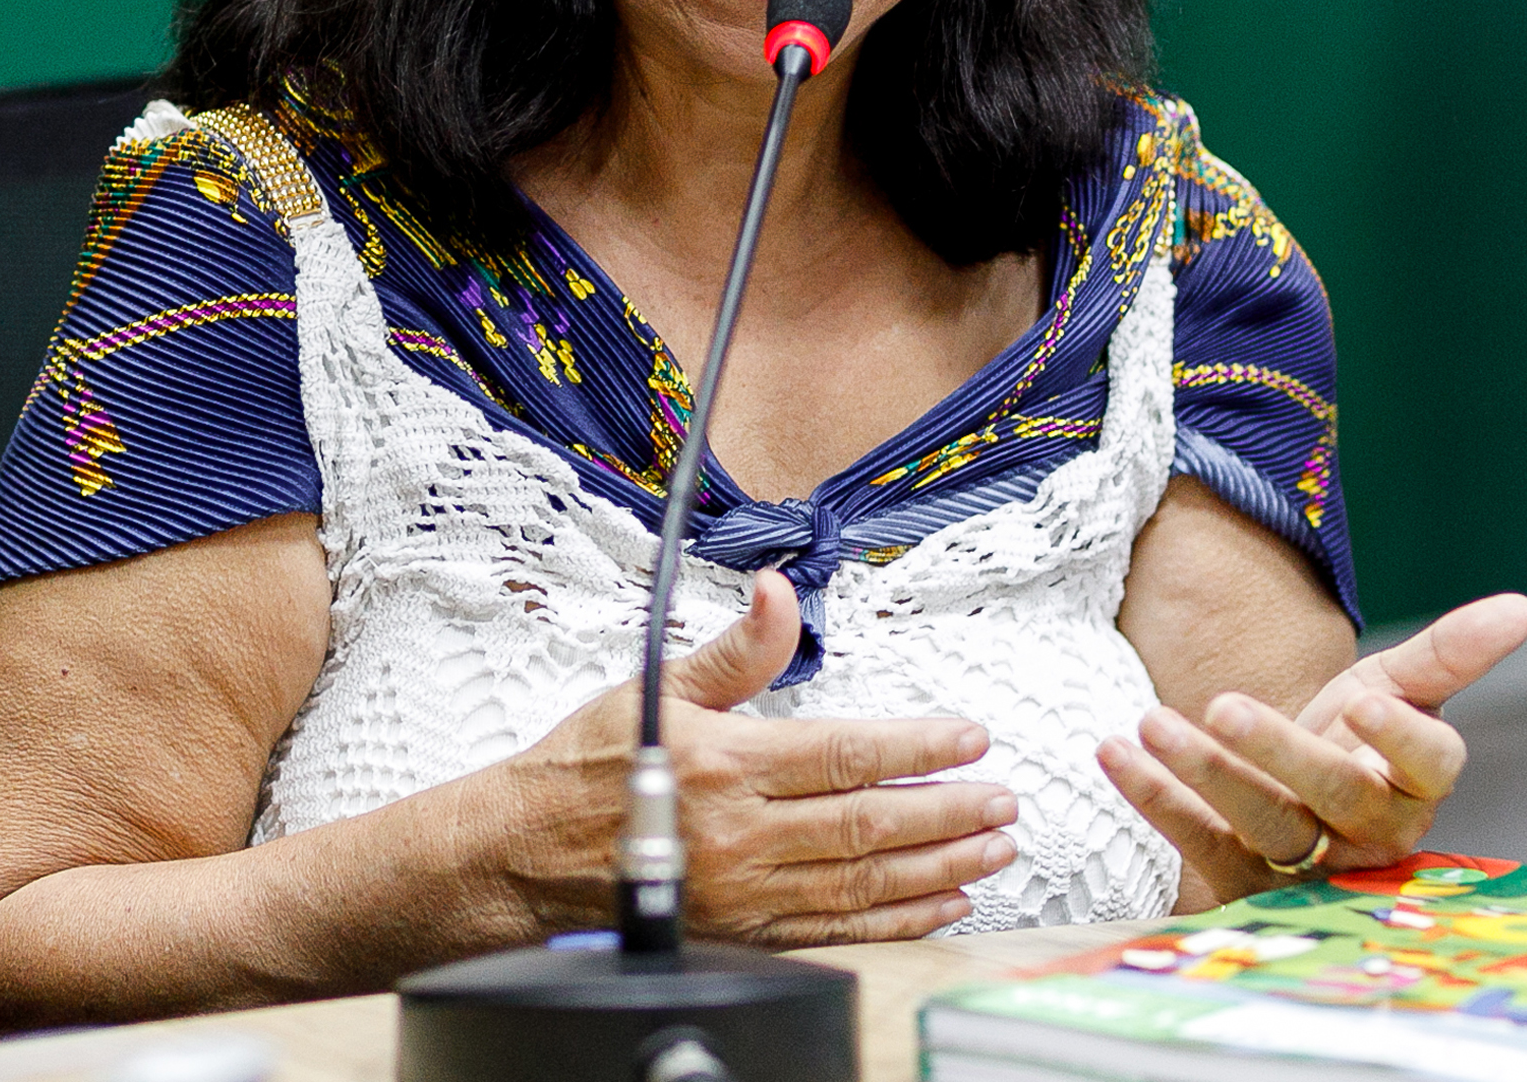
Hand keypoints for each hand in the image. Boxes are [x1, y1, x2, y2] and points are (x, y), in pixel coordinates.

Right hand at [487, 572, 1016, 945]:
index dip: (917, 747)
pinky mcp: (744, 933)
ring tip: (993, 849)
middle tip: (1003, 800)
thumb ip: (734, 649)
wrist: (523, 855)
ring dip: (940, 866)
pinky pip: (837, 928)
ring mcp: (745, 892)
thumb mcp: (656, 688)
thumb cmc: (587, 769)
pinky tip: (941, 902)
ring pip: (864, 881)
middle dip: (949, 812)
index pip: (845, 754)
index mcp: (725, 764)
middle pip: (868, 824)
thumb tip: (777, 593)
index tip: (969, 738)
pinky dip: (898, 920)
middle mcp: (740, 834)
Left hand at [1096, 592, 1526, 909]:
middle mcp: (1370, 835)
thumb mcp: (1398, 685)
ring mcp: (1306, 867)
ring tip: (1149, 723)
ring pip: (1264, 826)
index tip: (1364, 700)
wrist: (1296, 791)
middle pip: (1335, 795)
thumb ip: (1450, 653)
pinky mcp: (1244, 881)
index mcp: (1418, 785)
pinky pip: (1200, 845)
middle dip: (1280, 752)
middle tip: (1224, 706)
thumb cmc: (1357, 735)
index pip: (1429, 764)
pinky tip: (1114, 753)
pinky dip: (1156, 800)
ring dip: (1203, 775)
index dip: (1401, 735)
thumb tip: (1525, 607)